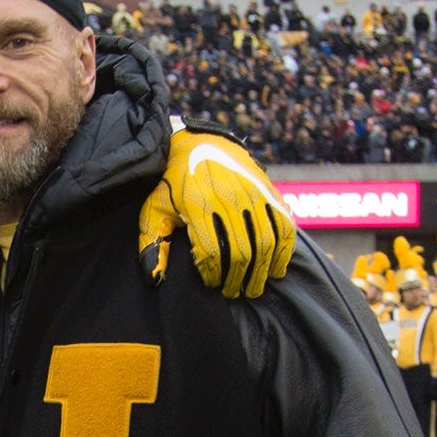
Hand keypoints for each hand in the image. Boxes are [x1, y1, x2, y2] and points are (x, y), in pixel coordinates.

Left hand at [138, 126, 294, 298]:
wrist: (199, 143)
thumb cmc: (172, 184)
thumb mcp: (154, 210)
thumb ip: (152, 244)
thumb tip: (155, 279)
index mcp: (199, 204)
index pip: (213, 251)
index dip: (214, 274)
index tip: (211, 284)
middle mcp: (230, 198)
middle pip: (242, 251)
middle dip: (238, 278)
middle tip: (234, 292)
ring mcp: (253, 194)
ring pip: (265, 241)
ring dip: (261, 270)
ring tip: (253, 288)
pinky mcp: (269, 191)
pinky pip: (284, 225)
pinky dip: (284, 250)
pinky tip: (276, 268)